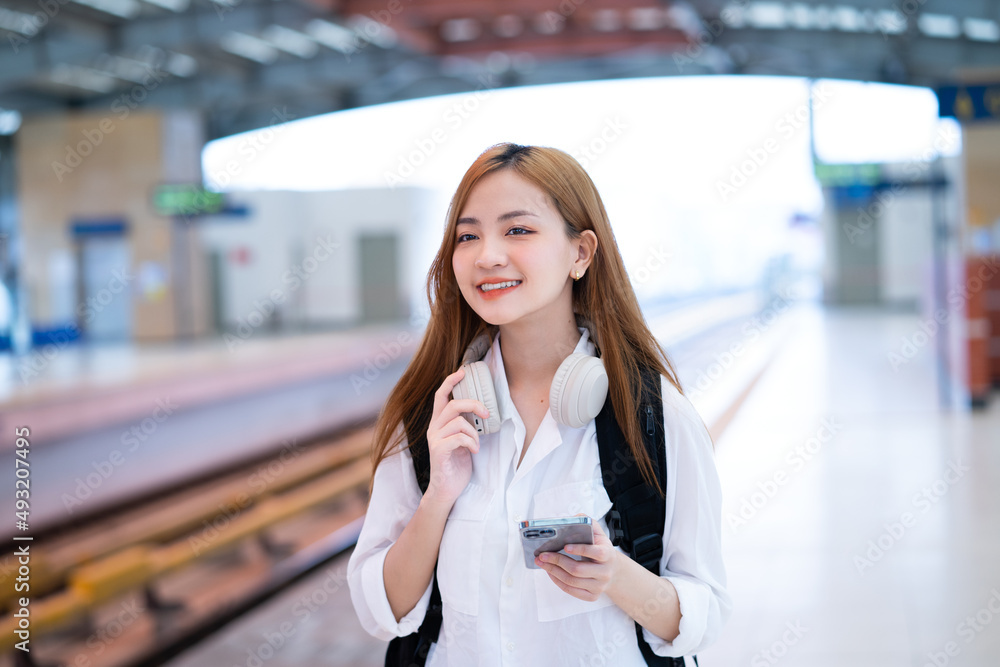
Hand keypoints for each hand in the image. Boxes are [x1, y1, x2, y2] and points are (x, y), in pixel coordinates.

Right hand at [423, 367, 489, 509]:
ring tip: (476, 443)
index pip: (440, 396)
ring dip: (474, 432)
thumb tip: (481, 410)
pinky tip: (473, 451)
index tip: (463, 372)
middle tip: (487, 412)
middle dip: (473, 404)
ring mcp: (434, 439)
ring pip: (458, 422)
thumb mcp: (461, 440)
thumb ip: (464, 425)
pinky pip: (459, 437)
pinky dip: (471, 442)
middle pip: (453, 404)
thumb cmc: (456, 464)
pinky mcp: (439, 451)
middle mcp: (433, 428)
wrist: (447, 489)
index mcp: (438, 423)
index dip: (451, 381)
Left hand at [534, 518, 621, 601]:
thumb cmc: (600, 548)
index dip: (580, 550)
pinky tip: (550, 572)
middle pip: (578, 570)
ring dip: (553, 571)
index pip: (596, 553)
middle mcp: (605, 572)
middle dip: (557, 561)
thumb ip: (587, 523)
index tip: (565, 546)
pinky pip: (571, 590)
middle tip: (542, 555)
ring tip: (542, 563)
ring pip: (571, 581)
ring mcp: (599, 586)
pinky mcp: (592, 596)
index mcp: (608, 554)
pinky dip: (557, 581)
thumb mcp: (598, 534)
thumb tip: (570, 520)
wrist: (613, 570)